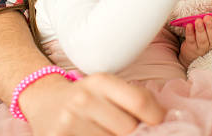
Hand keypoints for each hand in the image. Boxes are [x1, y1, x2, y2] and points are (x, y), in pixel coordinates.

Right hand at [22, 73, 164, 135]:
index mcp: (100, 81)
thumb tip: (168, 118)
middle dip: (135, 134)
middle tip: (130, 130)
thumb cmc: (85, 98)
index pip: (139, 102)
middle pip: (128, 128)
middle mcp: (83, 99)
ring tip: (109, 132)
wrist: (43, 101)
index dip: (156, 117)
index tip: (159, 124)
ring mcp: (69, 122)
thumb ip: (134, 99)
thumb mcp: (107, 88)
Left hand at [178, 2, 211, 67]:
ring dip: (200, 30)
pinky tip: (188, 25)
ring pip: (203, 40)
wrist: (193, 50)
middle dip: (211, 27)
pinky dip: (190, 33)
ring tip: (198, 20)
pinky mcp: (192, 48)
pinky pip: (191, 41)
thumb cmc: (206, 34)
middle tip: (207, 17)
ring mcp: (202, 47)